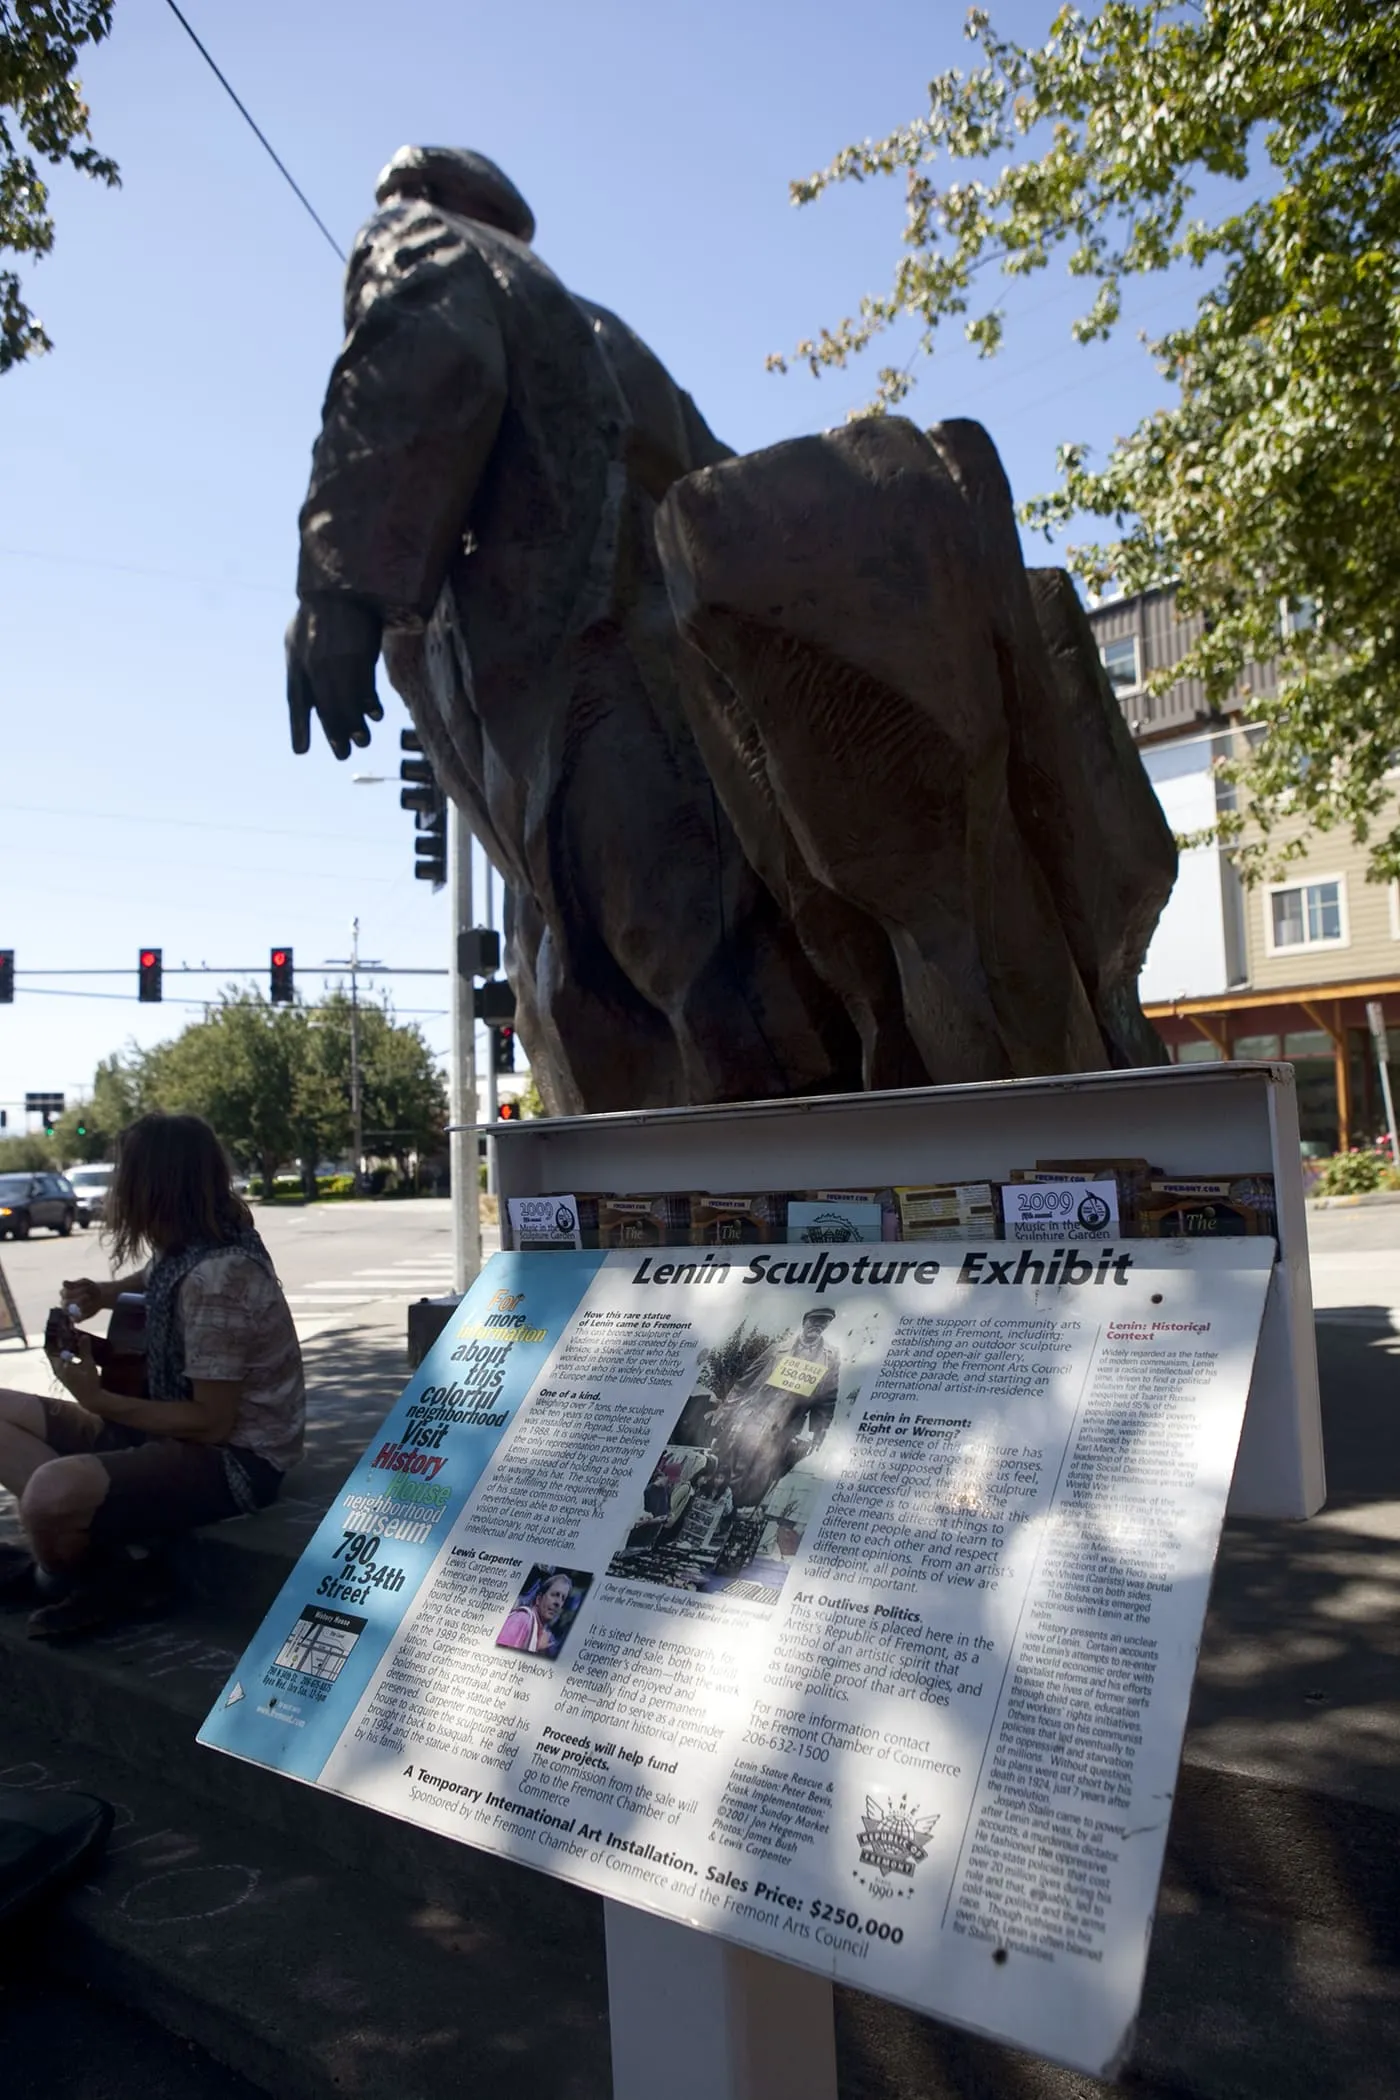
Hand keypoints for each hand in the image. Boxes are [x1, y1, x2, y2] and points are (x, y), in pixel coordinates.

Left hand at [48, 1333, 105, 1411]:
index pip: (50, 1349)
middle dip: (58, 1341)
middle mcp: (57, 1369)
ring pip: (58, 1356)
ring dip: (62, 1347)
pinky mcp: (66, 1375)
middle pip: (53, 1352)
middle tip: (65, 1329)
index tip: (57, 1328)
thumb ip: (85, 1349)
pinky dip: (66, 1353)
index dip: (52, 1338)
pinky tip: (75, 1349)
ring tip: (70, 1336)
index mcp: (59, 1366)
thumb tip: (83, 1335)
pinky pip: (63, 1361)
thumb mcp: (88, 1364)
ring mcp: (61, 1373)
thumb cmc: (89, 1382)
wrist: (91, 1399)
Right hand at [61, 1278, 104, 1320]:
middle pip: (66, 1303)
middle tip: (88, 1296)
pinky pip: (75, 1320)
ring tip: (91, 1303)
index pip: (65, 1293)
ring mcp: (69, 1311)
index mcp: (64, 1292)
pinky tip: (88, 1311)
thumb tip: (63, 1282)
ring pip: (69, 1312)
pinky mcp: (75, 1317)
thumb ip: (75, 1284)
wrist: (100, 1297)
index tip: (86, 1289)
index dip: (75, 1292)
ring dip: (81, 1307)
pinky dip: (81, 1316)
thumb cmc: (90, 1288)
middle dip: (78, 1300)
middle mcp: (64, 1302)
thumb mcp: (85, 1283)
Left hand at [286, 594, 384, 760]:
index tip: (300, 750)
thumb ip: (301, 667)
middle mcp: (314, 663)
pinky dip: (368, 702)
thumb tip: (309, 697)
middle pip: (324, 705)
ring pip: (345, 699)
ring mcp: (337, 659)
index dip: (299, 726)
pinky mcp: (358, 654)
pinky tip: (375, 716)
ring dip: (354, 723)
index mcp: (296, 660)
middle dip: (333, 732)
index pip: (296, 699)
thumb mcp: (297, 638)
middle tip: (342, 754)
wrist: (338, 586)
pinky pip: (364, 684)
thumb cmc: (316, 613)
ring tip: (362, 741)